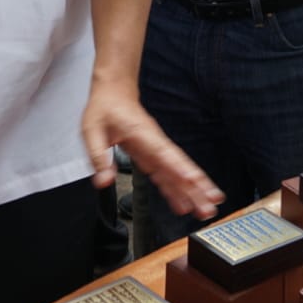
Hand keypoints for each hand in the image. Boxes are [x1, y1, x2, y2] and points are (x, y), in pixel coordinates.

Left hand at [80, 73, 222, 219]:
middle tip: (210, 206)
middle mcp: (155, 143)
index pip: (164, 154)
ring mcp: (156, 150)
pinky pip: (167, 175)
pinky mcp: (153, 155)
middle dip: (197, 187)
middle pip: (179, 167)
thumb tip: (104, 181)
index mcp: (142, 135)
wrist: (115, 92)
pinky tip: (183, 204)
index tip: (192, 180)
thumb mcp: (92, 131)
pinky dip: (177, 189)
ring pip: (178, 173)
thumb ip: (98, 157)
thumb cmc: (105, 108)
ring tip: (206, 209)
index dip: (179, 168)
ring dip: (193, 191)